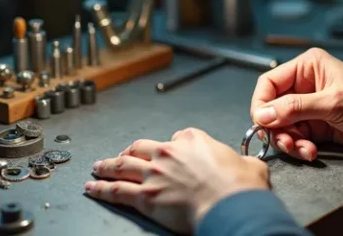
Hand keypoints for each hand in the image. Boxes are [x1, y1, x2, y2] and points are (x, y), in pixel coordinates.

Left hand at [85, 128, 269, 233]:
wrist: (230, 204)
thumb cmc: (240, 187)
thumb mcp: (249, 165)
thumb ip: (243, 161)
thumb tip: (248, 165)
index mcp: (194, 140)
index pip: (177, 137)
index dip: (173, 145)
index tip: (170, 151)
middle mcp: (170, 152)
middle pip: (142, 147)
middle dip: (130, 151)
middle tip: (122, 154)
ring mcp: (155, 173)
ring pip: (123, 165)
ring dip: (107, 166)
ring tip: (98, 167)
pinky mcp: (145, 196)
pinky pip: (116, 190)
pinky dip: (102, 189)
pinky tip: (93, 188)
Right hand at [251, 48, 342, 161]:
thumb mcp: (333, 102)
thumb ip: (296, 108)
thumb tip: (263, 114)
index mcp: (307, 67)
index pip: (269, 83)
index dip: (261, 103)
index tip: (261, 122)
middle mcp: (304, 86)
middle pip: (272, 108)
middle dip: (277, 128)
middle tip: (286, 142)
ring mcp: (309, 108)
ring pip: (282, 127)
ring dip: (288, 141)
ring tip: (302, 150)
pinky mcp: (316, 127)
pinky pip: (296, 138)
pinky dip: (299, 148)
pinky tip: (311, 153)